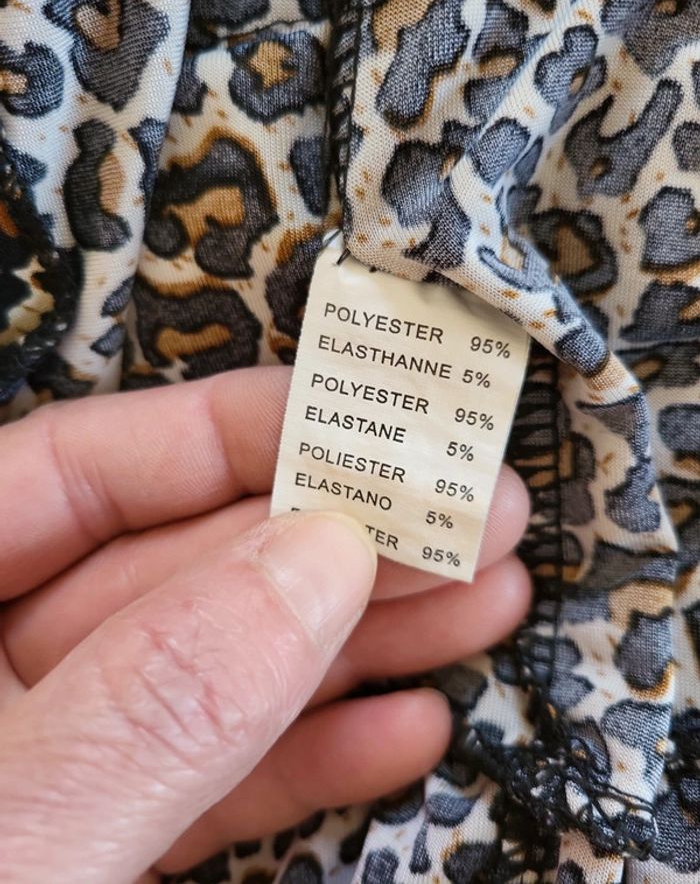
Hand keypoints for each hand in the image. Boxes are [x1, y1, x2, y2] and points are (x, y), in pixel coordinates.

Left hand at [0, 367, 529, 881]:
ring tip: (479, 601)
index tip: (367, 426)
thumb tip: (314, 560)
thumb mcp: (17, 828)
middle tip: (468, 514)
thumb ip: (154, 700)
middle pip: (180, 568)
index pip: (79, 468)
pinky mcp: (101, 848)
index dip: (232, 433)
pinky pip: (211, 782)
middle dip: (334, 544)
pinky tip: (405, 727)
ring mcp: (52, 766)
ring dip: (356, 643)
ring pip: (218, 674)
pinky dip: (310, 757)